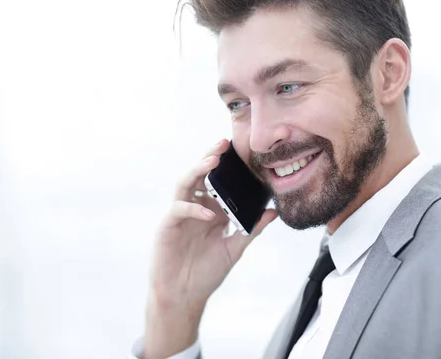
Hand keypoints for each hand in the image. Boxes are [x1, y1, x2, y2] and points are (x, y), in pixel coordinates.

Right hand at [143, 139, 277, 357]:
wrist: (185, 296)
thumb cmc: (207, 272)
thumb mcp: (235, 248)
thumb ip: (252, 229)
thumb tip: (273, 212)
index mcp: (211, 209)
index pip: (218, 181)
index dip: (226, 166)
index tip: (241, 151)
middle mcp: (195, 207)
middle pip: (200, 175)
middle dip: (210, 157)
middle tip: (223, 144)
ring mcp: (180, 215)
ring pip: (184, 184)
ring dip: (197, 171)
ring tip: (212, 161)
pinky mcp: (167, 226)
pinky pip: (178, 209)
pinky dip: (193, 208)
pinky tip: (208, 213)